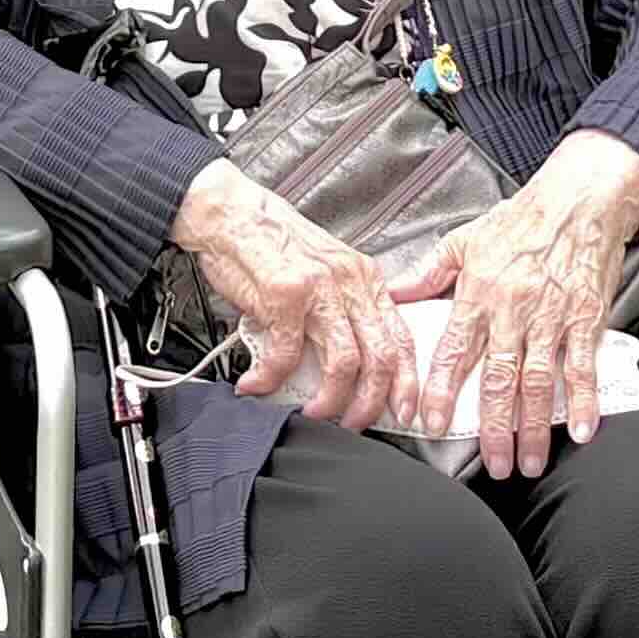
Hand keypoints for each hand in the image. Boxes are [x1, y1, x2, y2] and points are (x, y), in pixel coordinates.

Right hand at [174, 161, 410, 430]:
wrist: (232, 213)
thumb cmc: (272, 244)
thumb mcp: (325, 272)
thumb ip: (342, 310)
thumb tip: (349, 364)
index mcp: (364, 279)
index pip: (401, 337)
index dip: (406, 381)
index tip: (403, 410)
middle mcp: (349, 282)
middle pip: (380, 357)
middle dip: (371, 403)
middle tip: (354, 424)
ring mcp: (319, 288)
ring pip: (344, 362)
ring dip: (330, 399)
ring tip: (313, 412)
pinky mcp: (285, 295)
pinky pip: (286, 354)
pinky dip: (271, 378)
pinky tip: (258, 383)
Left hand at [397, 129, 638, 479]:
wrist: (580, 195)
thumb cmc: (523, 217)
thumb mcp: (465, 238)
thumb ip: (428, 272)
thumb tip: (392, 293)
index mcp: (478, 291)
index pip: (453, 351)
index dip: (441, 391)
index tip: (432, 422)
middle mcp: (512, 309)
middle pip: (498, 380)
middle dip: (494, 428)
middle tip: (492, 465)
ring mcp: (551, 316)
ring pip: (538, 382)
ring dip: (534, 427)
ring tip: (528, 462)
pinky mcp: (586, 317)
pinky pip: (582, 366)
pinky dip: (583, 401)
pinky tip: (581, 430)